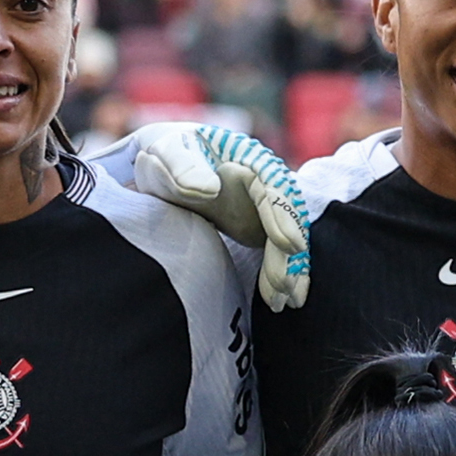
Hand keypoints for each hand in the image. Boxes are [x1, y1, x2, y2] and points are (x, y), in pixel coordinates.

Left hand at [132, 118, 313, 307]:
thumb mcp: (166, 153)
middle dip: (289, 254)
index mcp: (247, 160)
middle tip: (284, 287)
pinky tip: (283, 299)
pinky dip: (282, 273)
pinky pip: (277, 252)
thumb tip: (210, 190)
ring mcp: (264, 209)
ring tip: (288, 302)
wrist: (165, 166)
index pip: (273, 190)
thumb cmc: (165, 155)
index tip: (289, 245)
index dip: (283, 217)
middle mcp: (265, 184)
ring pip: (287, 239)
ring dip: (290, 270)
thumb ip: (183, 167)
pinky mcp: (260, 228)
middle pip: (287, 220)